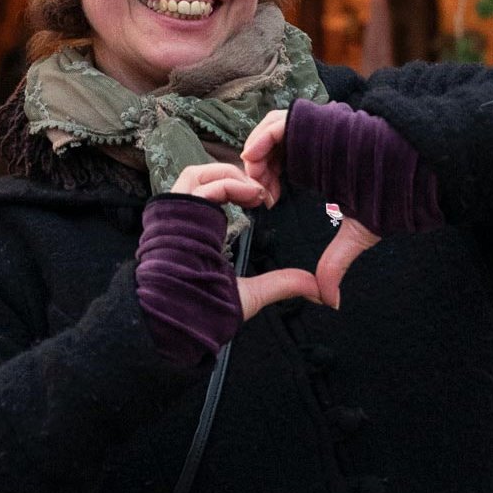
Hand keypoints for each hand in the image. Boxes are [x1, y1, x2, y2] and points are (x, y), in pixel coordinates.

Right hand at [169, 163, 319, 318]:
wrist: (175, 318)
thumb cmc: (204, 309)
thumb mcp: (251, 292)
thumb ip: (281, 284)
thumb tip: (318, 290)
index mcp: (198, 234)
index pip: (211, 194)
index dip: (238, 188)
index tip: (265, 200)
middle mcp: (184, 220)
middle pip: (203, 178)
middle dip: (235, 176)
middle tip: (261, 189)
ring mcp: (176, 214)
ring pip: (197, 174)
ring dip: (229, 175)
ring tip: (255, 189)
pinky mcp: (174, 212)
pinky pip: (197, 184)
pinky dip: (226, 183)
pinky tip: (249, 193)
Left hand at [241, 108, 384, 308]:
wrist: (417, 169)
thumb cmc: (393, 195)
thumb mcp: (355, 233)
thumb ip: (336, 262)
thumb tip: (331, 301)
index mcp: (320, 164)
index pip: (281, 163)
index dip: (267, 180)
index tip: (268, 203)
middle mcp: (315, 143)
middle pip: (272, 146)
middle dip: (258, 168)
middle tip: (259, 193)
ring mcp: (316, 129)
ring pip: (272, 131)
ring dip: (257, 154)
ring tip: (257, 178)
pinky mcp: (317, 121)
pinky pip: (280, 123)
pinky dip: (263, 138)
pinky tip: (254, 158)